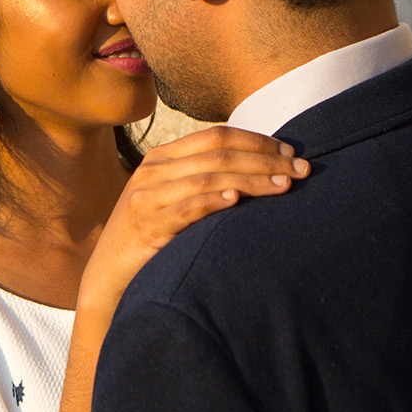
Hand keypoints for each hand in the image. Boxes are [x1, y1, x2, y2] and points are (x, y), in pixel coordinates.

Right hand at [83, 127, 306, 306]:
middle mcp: (154, 170)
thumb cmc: (153, 235)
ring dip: (251, 180)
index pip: (217, 136)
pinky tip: (237, 200)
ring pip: (208, 177)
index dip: (257, 140)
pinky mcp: (146, 226)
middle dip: (265, 158)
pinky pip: (185, 209)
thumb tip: (262, 169)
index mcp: (163, 157)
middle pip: (218, 154)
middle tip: (301, 169)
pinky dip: (213, 201)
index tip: (291, 151)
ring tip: (283, 185)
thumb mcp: (174, 198)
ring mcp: (147, 197)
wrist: (109, 275)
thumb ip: (205, 179)